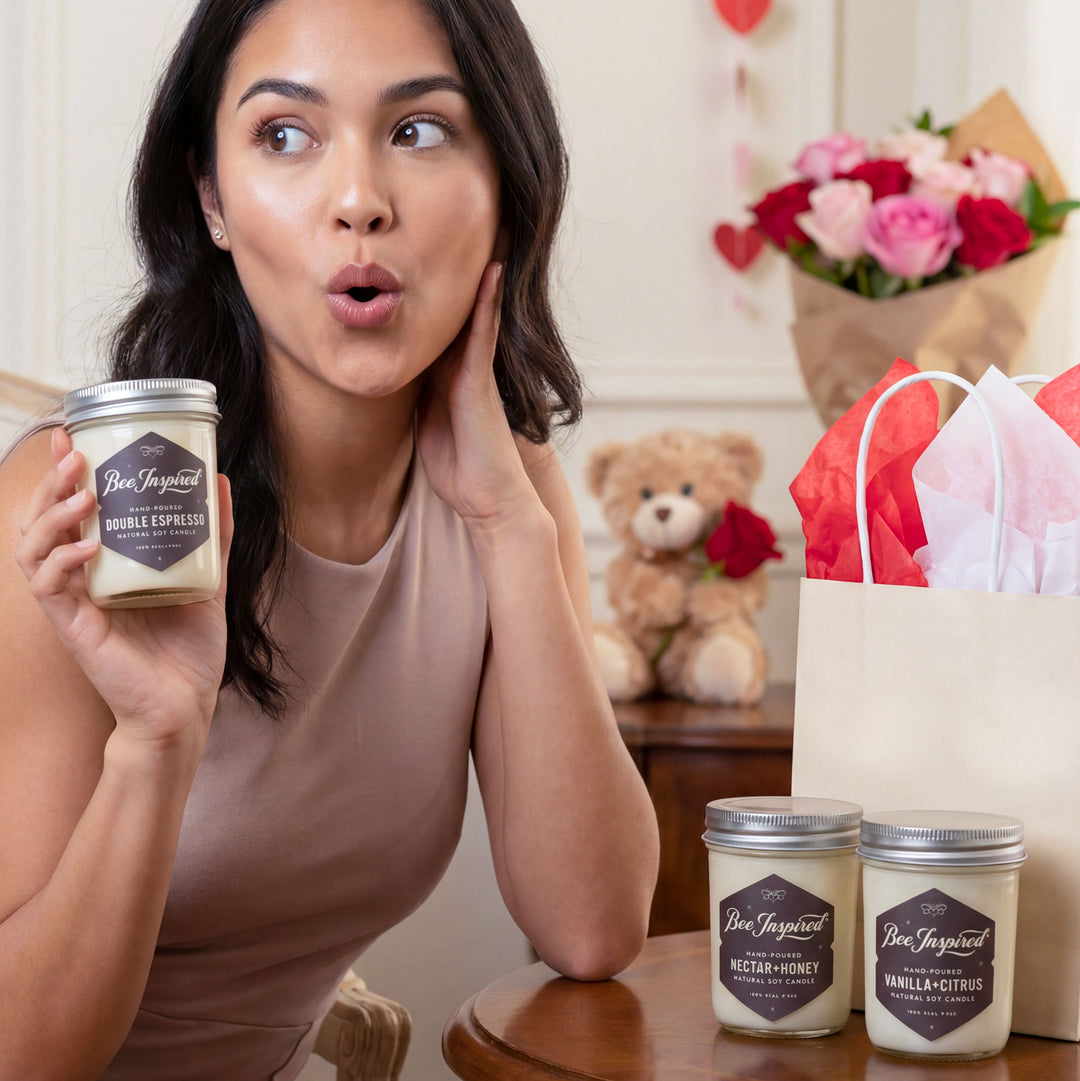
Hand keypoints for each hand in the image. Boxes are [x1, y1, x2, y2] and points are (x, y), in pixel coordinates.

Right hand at [15, 427, 233, 750]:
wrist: (186, 705)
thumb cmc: (189, 649)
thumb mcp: (207, 579)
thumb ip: (212, 535)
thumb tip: (219, 479)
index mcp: (104, 566)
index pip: (68, 510)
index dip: (62, 474)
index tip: (72, 436)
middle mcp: (81, 580)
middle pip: (40, 522)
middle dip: (51, 485)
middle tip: (75, 456)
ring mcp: (73, 604)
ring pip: (33, 549)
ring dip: (52, 517)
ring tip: (84, 496)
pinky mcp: (75, 629)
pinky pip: (50, 589)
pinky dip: (62, 564)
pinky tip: (86, 549)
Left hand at [415, 262, 538, 533]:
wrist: (490, 500)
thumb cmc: (460, 472)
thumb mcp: (426, 428)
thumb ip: (417, 401)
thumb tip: (394, 379)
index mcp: (442, 379)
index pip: (432, 329)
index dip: (424, 297)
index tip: (413, 263)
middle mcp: (460, 369)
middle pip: (452, 312)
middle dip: (451, 276)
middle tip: (447, 231)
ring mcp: (473, 373)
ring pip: (471, 315)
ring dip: (475, 278)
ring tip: (482, 236)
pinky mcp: (480, 381)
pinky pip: (482, 334)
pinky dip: (486, 304)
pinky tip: (490, 274)